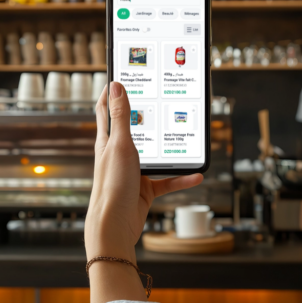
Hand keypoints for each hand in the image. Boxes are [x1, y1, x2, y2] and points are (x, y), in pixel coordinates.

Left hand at [86, 82, 202, 302]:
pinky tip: (196, 175)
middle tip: (162, 98)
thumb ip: (120, 116)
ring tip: (185, 136)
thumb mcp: (120, 145)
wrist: (113, 226)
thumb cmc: (112, 186)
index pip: (105, 109)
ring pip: (155, 155)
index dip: (111, 92)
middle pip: (133, 129)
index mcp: (108, 141)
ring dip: (170, 148)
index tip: (121, 76)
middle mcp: (119, 154)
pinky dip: (181, 178)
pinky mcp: (144, 190)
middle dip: (147, 115)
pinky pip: (167, 181)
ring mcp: (132, 172)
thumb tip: (115, 85)